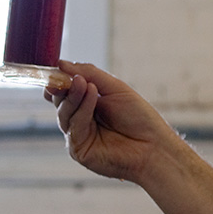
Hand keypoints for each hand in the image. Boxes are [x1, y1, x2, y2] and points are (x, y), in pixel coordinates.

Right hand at [45, 61, 184, 183]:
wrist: (154, 145)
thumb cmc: (139, 117)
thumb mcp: (115, 88)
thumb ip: (90, 74)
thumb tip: (61, 64)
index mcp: (88, 105)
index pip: (65, 91)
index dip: (59, 80)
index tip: (57, 68)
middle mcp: (80, 120)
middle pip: (60, 102)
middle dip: (64, 87)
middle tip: (70, 76)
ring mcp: (78, 136)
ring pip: (64, 113)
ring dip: (73, 95)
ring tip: (84, 83)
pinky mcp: (79, 149)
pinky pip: (74, 126)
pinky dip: (82, 109)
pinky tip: (91, 95)